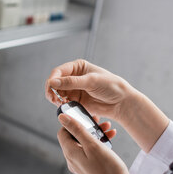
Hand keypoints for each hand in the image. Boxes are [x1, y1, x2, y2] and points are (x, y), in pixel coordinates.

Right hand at [46, 59, 169, 152]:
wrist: (121, 102)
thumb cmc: (111, 86)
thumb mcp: (91, 81)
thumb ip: (71, 82)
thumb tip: (53, 82)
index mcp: (78, 67)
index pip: (59, 71)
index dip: (53, 79)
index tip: (51, 86)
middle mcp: (74, 77)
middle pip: (55, 83)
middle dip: (52, 90)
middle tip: (53, 98)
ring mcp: (74, 90)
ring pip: (57, 94)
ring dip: (56, 98)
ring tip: (61, 102)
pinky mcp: (76, 101)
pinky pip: (63, 103)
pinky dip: (62, 105)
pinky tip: (66, 106)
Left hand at [57, 113, 136, 173]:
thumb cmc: (107, 169)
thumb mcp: (92, 145)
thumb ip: (77, 130)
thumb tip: (62, 117)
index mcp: (70, 153)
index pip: (63, 132)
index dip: (72, 122)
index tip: (86, 117)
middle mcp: (73, 160)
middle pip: (74, 138)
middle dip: (87, 127)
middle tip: (100, 121)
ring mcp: (82, 165)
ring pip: (85, 144)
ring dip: (95, 134)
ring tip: (109, 129)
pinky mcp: (91, 169)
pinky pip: (92, 152)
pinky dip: (100, 144)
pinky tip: (111, 139)